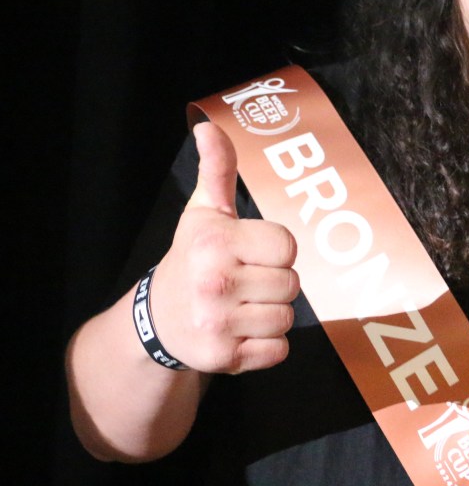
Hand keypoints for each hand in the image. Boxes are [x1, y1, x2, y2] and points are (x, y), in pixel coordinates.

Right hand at [150, 122, 299, 372]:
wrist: (157, 320)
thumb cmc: (193, 258)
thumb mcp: (203, 212)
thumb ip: (217, 170)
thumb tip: (208, 126)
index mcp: (214, 243)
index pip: (288, 247)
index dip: (276, 251)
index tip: (253, 253)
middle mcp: (214, 283)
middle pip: (292, 285)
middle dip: (276, 283)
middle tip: (248, 281)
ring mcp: (218, 325)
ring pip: (288, 319)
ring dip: (272, 314)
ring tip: (244, 306)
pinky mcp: (224, 359)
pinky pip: (279, 351)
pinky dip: (267, 346)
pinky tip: (242, 331)